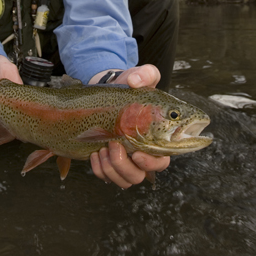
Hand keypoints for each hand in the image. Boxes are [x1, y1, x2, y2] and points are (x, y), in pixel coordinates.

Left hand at [89, 64, 170, 187]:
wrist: (107, 91)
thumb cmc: (128, 87)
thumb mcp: (138, 76)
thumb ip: (144, 74)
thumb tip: (134, 82)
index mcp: (156, 138)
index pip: (161, 161)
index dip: (151, 163)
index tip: (137, 153)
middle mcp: (142, 153)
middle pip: (140, 176)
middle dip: (125, 166)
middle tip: (113, 145)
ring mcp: (125, 160)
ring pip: (124, 180)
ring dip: (111, 168)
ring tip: (102, 148)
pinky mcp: (109, 162)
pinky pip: (106, 176)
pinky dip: (99, 169)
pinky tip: (94, 153)